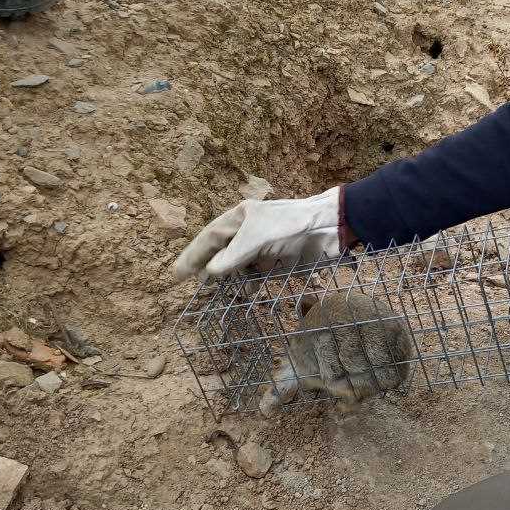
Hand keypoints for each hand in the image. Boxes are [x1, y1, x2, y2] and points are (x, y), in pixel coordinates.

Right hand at [171, 188, 340, 281]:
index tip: (178, 273)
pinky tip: (244, 293)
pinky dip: (248, 283)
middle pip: (221, 250)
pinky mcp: (277, 259)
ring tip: (214, 292)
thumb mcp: (257, 239)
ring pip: (237, 264)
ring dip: (227, 278)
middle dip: (207, 267)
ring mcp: (262, 245)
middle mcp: (248, 230)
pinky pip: (255, 273)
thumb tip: (210, 272)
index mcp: (240, 217)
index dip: (193, 255)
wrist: (330, 227)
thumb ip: (233, 257)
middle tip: (193, 284)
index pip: (210, 237)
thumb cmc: (292, 226)